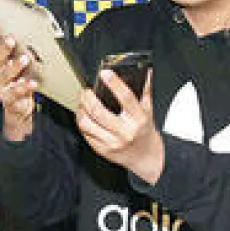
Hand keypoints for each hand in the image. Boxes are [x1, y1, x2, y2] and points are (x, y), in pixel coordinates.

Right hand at [0, 18, 36, 141]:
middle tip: (11, 39)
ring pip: (7, 74)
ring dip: (15, 66)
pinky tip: (33, 82)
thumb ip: (17, 52)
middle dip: (4, 48)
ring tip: (25, 58)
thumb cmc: (19, 80)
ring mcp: (0, 86)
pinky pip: (17, 91)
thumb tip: (26, 33)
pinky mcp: (8, 98)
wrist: (19, 106)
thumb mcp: (16, 65)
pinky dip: (25, 86)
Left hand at [77, 70, 163, 184]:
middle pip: (99, 112)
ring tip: (82, 102)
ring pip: (87, 124)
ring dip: (81, 110)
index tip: (105, 73)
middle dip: (88, 98)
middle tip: (86, 91)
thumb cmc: (144, 132)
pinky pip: (85, 134)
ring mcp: (112, 142)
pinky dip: (81, 121)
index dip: (114, 84)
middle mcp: (125, 131)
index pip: (126, 98)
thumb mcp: (148, 111)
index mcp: (138, 119)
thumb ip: (145, 90)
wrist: (145, 157)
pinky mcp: (102, 150)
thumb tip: (145, 72)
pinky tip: (83, 115)